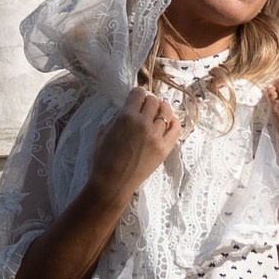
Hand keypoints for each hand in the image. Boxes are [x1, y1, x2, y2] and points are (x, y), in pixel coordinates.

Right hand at [91, 86, 183, 200]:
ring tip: (158, 112)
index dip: (137, 94)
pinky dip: (174, 122)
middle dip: (149, 101)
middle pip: (153, 101)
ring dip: (161, 109)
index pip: (138, 93)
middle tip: (146, 107)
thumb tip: (126, 111)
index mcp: (126, 117)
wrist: (112, 184)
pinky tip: (170, 121)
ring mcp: (156, 136)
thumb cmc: (102, 159)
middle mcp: (143, 123)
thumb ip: (115, 118)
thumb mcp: (103, 132)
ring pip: (166, 112)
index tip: (136, 99)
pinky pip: (175, 129)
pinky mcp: (164, 149)